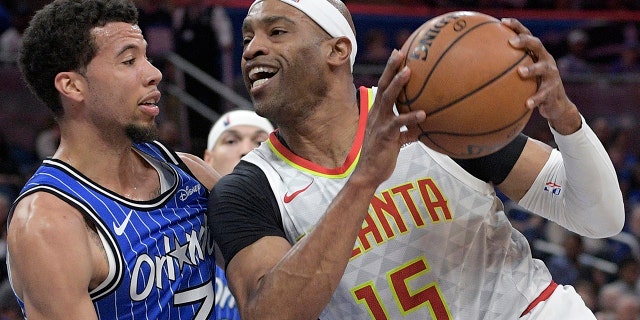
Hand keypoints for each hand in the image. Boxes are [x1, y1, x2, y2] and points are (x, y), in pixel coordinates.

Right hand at [352, 49, 425, 185]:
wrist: (368, 174)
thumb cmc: (381, 156)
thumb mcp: (393, 138)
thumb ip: (405, 129)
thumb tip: (423, 124)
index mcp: (377, 113)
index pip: (383, 86)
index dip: (390, 70)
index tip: (399, 54)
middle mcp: (377, 115)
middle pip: (383, 86)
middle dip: (392, 68)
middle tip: (400, 52)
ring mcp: (380, 125)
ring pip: (388, 99)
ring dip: (398, 85)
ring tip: (409, 72)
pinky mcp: (386, 137)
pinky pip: (399, 125)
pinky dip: (411, 119)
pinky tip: (423, 115)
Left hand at [502, 18, 581, 134]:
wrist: (556, 104)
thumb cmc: (533, 86)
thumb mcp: (522, 76)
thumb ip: (507, 68)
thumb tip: (477, 67)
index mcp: (537, 54)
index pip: (527, 35)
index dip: (517, 27)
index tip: (503, 22)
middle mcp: (546, 60)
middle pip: (537, 45)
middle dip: (525, 41)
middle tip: (512, 42)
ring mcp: (551, 75)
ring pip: (543, 68)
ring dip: (532, 69)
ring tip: (521, 72)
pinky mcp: (553, 91)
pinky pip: (543, 94)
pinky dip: (535, 99)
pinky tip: (526, 104)